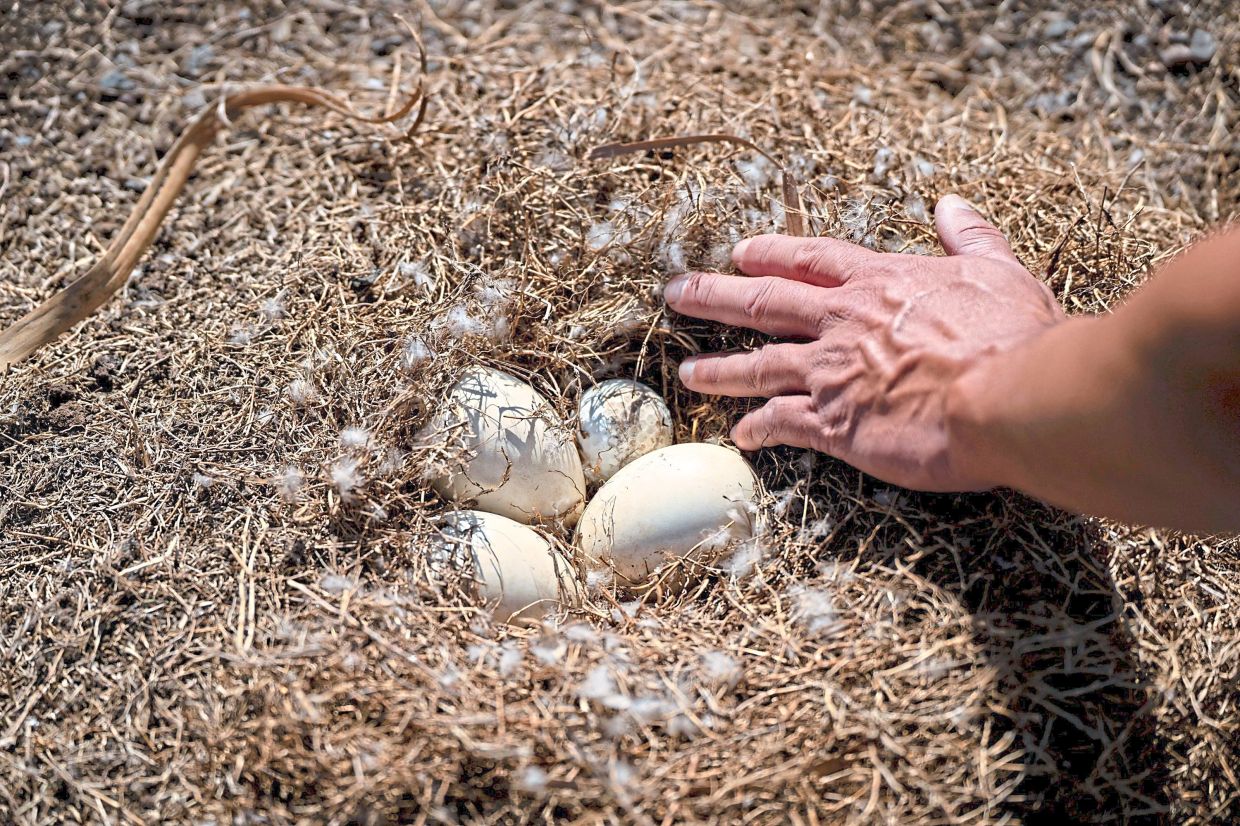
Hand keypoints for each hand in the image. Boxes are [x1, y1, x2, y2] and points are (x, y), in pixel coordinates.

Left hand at [663, 195, 1065, 491]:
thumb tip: (951, 205)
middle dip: (714, 297)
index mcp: (878, 283)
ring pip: (758, 365)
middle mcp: (842, 323)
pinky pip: (782, 424)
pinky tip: (741, 436)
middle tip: (677, 294)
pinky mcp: (833, 424)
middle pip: (762, 303)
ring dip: (720, 369)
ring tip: (687, 373)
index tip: (741, 251)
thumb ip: (971, 237)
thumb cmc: (1011, 336)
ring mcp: (831, 373)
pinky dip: (758, 429)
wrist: (1007, 397)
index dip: (772, 253)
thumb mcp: (998, 272)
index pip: (811, 259)